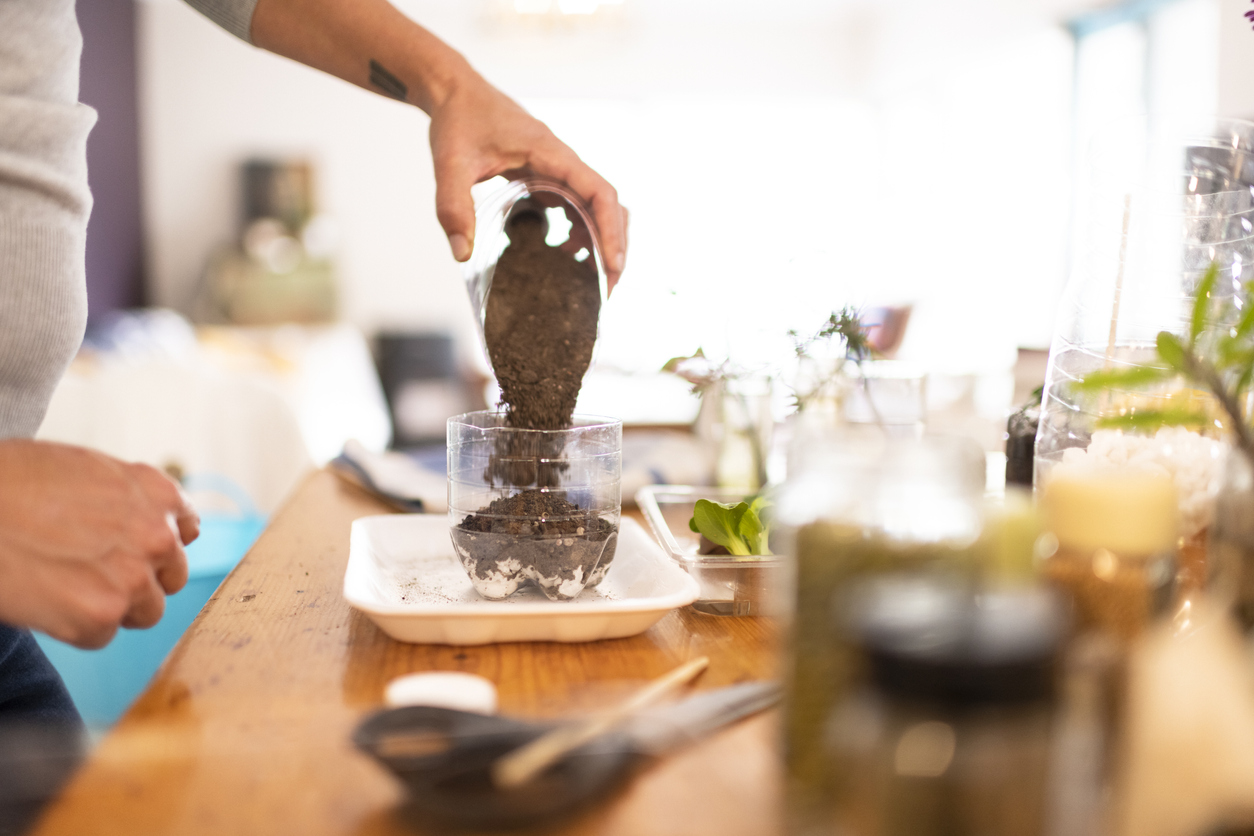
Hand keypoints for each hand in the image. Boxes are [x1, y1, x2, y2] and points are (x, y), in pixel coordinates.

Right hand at [0, 441, 199, 648]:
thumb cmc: (10, 482)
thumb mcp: (84, 467)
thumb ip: (132, 494)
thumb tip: (170, 522)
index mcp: (157, 492)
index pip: (185, 529)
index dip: (155, 545)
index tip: (133, 551)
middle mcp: (157, 534)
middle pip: (171, 575)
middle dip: (137, 578)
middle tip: (88, 571)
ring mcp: (133, 577)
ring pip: (145, 611)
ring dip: (111, 606)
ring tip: (64, 585)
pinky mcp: (102, 615)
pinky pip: (102, 635)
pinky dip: (75, 626)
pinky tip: (43, 599)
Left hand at [428, 71, 628, 291]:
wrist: (454, 91)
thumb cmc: (457, 119)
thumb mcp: (450, 163)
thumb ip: (454, 208)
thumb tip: (461, 254)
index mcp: (550, 153)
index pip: (600, 193)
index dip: (611, 231)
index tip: (612, 266)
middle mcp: (562, 160)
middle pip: (608, 205)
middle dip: (614, 245)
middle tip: (607, 288)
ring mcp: (557, 167)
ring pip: (596, 206)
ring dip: (599, 239)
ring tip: (586, 276)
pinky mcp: (547, 174)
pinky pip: (576, 204)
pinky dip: (579, 229)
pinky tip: (562, 250)